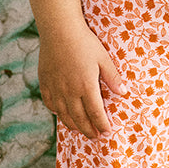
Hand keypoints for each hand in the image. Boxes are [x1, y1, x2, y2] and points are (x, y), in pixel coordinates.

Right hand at [37, 21, 125, 138]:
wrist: (59, 30)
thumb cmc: (85, 42)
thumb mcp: (103, 58)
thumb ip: (112, 78)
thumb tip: (123, 92)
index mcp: (86, 86)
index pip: (95, 113)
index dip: (101, 125)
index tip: (107, 132)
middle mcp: (70, 91)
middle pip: (79, 118)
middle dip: (88, 130)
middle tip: (95, 137)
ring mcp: (56, 88)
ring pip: (63, 114)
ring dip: (73, 125)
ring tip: (80, 130)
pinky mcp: (45, 82)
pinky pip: (50, 103)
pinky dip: (56, 112)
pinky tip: (61, 114)